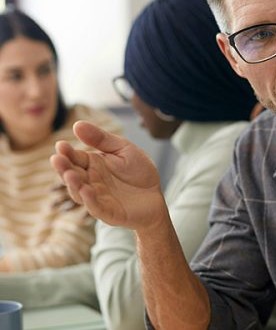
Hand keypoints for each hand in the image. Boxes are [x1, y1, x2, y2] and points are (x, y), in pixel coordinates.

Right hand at [51, 121, 165, 231]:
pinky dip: (89, 199)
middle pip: (72, 175)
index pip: (75, 158)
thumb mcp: (123, 149)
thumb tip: (77, 124)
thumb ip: (102, 139)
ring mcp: (97, 197)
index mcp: (93, 164)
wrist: (156, 195)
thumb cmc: (139, 171)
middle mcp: (91, 181)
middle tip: (57, 159)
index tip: (61, 145)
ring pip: (79, 192)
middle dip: (64, 168)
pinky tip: (86, 190)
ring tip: (69, 174)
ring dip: (73, 184)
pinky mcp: (108, 212)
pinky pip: (95, 207)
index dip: (67, 152)